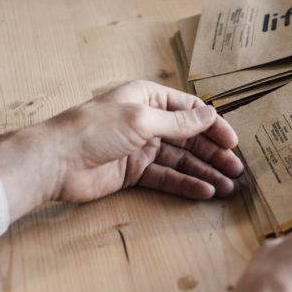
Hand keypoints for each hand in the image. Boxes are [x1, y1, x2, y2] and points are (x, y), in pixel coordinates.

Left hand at [0, 81, 243, 222]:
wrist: (55, 161)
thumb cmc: (93, 129)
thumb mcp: (141, 119)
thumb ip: (178, 121)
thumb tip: (210, 114)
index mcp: (148, 98)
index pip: (190, 109)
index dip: (213, 125)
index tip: (232, 142)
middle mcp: (146, 121)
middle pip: (188, 137)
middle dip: (213, 153)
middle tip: (236, 169)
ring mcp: (140, 148)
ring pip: (180, 160)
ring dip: (203, 172)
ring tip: (227, 187)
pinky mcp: (132, 173)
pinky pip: (165, 177)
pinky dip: (185, 184)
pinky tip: (203, 192)